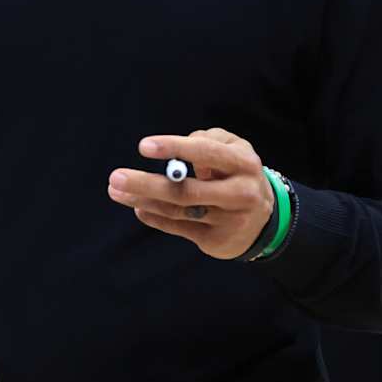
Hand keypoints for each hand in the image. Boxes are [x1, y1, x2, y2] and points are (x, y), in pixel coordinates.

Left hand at [109, 129, 273, 259]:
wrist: (266, 220)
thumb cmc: (238, 174)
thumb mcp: (234, 150)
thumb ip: (207, 141)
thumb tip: (177, 155)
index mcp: (244, 163)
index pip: (206, 152)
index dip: (174, 148)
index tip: (143, 146)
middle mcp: (239, 193)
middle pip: (186, 190)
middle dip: (147, 183)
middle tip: (116, 177)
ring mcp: (228, 220)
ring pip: (178, 210)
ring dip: (142, 200)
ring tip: (116, 191)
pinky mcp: (216, 240)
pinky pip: (178, 227)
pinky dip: (154, 217)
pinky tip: (138, 207)